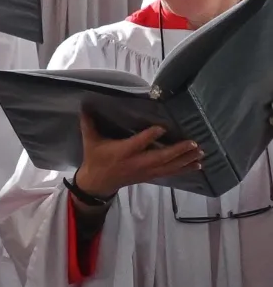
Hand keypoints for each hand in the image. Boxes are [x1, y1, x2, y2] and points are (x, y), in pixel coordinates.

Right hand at [73, 113, 201, 199]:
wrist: (98, 182)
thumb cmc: (95, 158)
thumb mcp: (90, 140)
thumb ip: (88, 122)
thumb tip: (85, 104)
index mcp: (122, 152)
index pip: (138, 143)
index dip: (150, 136)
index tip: (163, 127)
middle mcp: (137, 162)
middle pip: (160, 157)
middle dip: (178, 151)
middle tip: (193, 143)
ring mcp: (146, 171)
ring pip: (169, 166)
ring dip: (186, 160)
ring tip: (201, 152)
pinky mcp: (151, 176)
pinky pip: (171, 173)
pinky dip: (185, 169)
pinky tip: (198, 165)